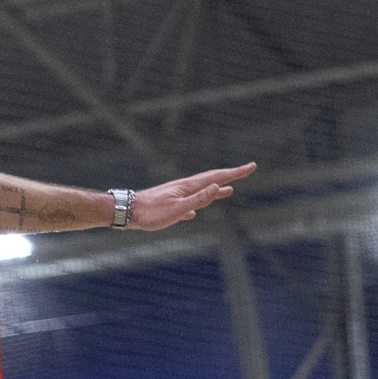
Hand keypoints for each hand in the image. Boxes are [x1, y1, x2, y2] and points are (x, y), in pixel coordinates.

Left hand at [130, 161, 255, 230]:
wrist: (125, 212)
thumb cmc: (150, 213)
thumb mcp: (178, 208)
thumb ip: (199, 199)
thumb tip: (220, 186)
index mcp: (189, 187)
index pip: (218, 177)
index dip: (236, 172)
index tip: (252, 166)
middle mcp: (184, 189)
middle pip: (212, 181)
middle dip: (231, 176)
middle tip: (246, 171)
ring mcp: (176, 197)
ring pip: (201, 192)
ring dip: (216, 190)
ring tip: (228, 190)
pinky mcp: (167, 207)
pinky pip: (188, 205)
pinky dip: (197, 205)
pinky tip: (194, 213)